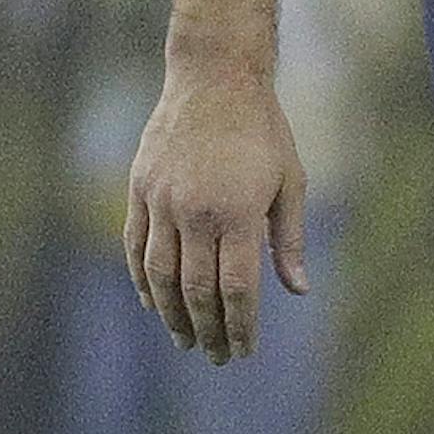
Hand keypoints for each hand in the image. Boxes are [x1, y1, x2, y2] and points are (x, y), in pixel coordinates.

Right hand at [124, 66, 307, 364]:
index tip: (245, 350)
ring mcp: (162, 201)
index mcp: (238, 212)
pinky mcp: (140, 189)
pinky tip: (153, 303)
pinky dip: (142, 280)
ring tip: (185, 339)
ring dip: (171, 314)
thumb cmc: (263, 131)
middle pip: (197, 290)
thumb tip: (298, 291)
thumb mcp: (290, 182)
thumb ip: (289, 240)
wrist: (215, 77)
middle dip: (208, 330)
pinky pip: (135, 246)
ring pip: (159, 275)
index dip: (240, 326)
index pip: (236, 289)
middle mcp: (195, 212)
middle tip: (216, 356)